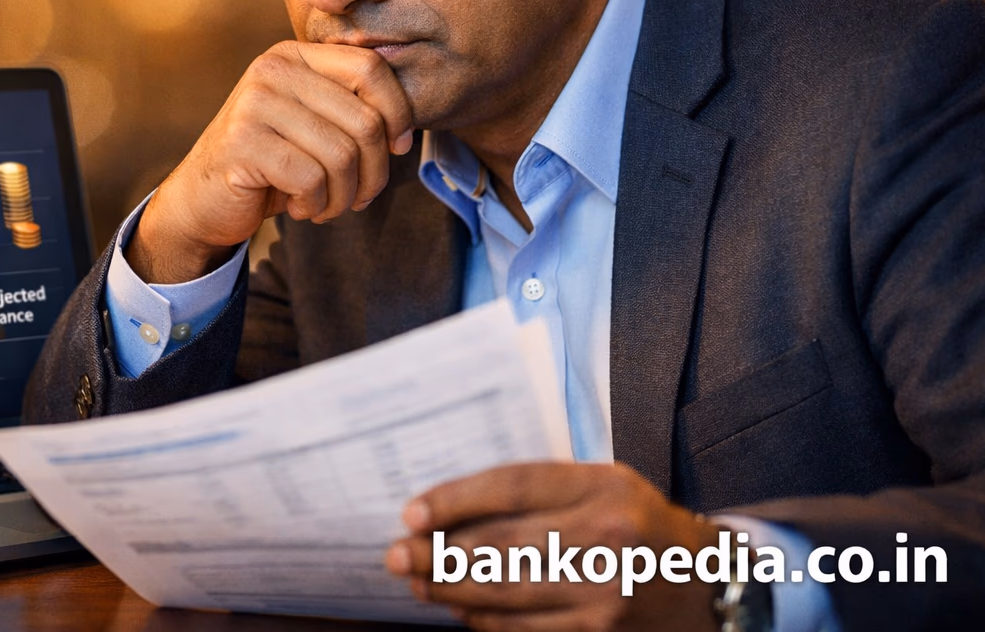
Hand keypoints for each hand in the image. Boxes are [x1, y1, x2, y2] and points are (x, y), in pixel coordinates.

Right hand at [128, 41, 414, 283]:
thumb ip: (349, 109)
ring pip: (342, 155)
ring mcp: (253, 103)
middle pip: (364, 119)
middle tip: (359, 196)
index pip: (371, 68)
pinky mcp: (241, 143)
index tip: (396, 148)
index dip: (398, 112)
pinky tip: (300, 207)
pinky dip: (317, 205)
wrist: (203, 200)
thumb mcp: (312, 124)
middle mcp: (272, 69)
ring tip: (328, 205)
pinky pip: (311, 179)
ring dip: (344, 195)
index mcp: (295, 55)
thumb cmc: (271, 164)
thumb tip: (405, 129)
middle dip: (374, 171)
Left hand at [385, 462, 720, 631]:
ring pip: (506, 594)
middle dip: (436, 554)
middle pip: (500, 546)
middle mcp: (607, 537)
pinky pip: (524, 630)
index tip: (411, 513)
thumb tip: (453, 507)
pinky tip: (459, 611)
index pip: (513, 487)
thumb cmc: (636, 520)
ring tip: (415, 582)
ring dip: (450, 591)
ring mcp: (605, 592)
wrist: (704, 582)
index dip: (455, 500)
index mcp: (603, 486)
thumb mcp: (602, 482)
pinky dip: (484, 622)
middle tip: (395, 554)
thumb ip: (540, 488)